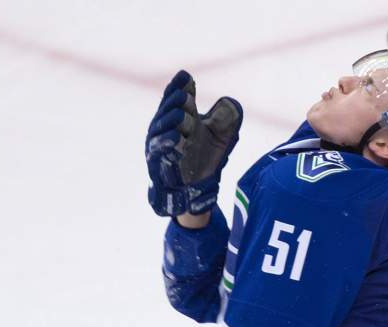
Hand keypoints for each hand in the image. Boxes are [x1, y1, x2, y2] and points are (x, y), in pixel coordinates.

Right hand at [146, 70, 242, 216]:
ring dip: (171, 120)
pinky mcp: (157, 163)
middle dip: (175, 101)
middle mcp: (165, 128)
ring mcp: (159, 145)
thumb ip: (226, 118)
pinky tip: (176, 137)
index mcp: (178, 117)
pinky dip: (167, 143)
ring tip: (181, 113)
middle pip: (168, 110)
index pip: (177, 97)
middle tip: (185, 94)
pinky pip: (160, 151)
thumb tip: (230, 101)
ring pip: (162, 128)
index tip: (186, 76)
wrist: (196, 189)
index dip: (180, 86)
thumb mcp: (220, 136)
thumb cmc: (205, 158)